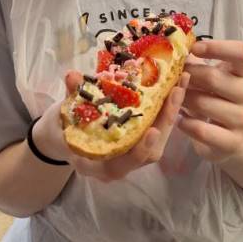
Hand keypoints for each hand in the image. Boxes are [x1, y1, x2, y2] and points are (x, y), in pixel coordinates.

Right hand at [32, 69, 190, 182]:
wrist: (60, 135)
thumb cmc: (60, 129)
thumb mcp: (61, 115)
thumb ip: (70, 97)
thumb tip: (72, 76)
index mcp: (97, 165)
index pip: (122, 164)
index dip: (139, 150)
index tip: (151, 131)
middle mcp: (119, 163)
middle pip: (149, 150)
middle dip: (166, 121)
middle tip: (177, 92)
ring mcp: (131, 152)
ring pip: (157, 138)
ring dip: (171, 111)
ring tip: (182, 83)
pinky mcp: (139, 139)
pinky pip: (156, 127)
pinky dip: (167, 109)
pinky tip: (176, 86)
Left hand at [177, 40, 242, 163]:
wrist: (229, 135)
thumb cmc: (214, 97)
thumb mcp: (209, 76)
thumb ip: (195, 61)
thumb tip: (170, 46)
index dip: (218, 47)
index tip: (194, 48)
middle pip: (213, 77)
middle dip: (187, 76)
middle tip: (172, 77)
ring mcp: (242, 119)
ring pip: (204, 103)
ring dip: (183, 100)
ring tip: (175, 98)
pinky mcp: (232, 141)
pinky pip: (201, 130)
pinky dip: (185, 123)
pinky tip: (179, 119)